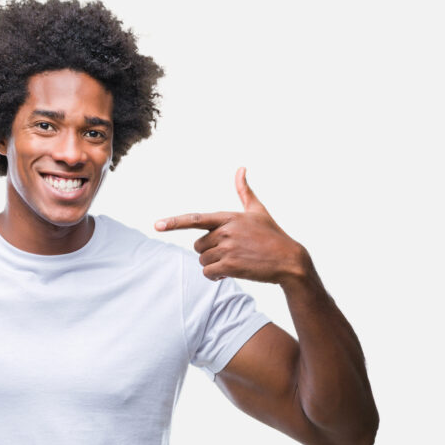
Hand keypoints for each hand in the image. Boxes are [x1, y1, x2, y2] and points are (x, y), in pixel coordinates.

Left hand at [155, 169, 310, 286]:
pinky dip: (216, 276)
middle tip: (231, 251)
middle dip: (210, 251)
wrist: (287, 259)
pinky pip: (208, 273)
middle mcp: (226, 231)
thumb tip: (240, 168)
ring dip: (214, 264)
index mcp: (230, 217)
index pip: (196, 219)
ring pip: (202, 260)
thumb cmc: (271, 234)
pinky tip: (231, 272)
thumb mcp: (258, 210)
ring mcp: (227, 248)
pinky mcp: (229, 266)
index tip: (157, 225)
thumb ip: (244, 192)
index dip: (175, 222)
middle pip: (198, 246)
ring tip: (235, 260)